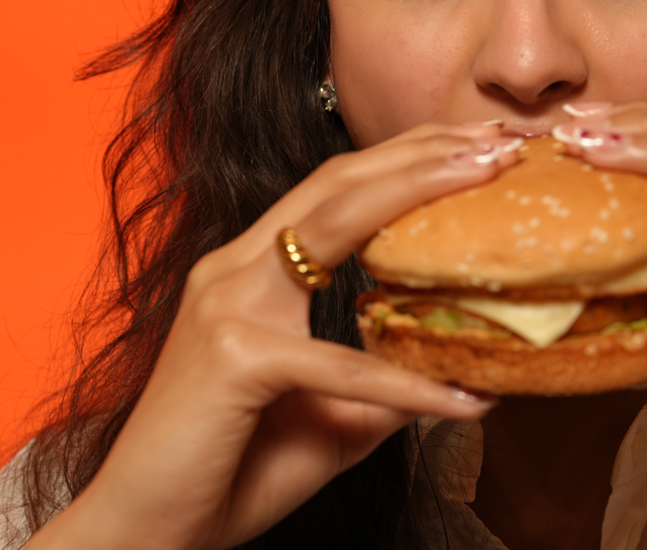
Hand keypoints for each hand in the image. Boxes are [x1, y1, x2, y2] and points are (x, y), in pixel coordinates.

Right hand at [27, 124, 515, 549]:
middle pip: (340, 180)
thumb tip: (461, 367)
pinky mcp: (234, 356)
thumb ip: (384, 375)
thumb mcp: (330, 410)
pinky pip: (344, 361)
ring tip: (492, 175)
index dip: (408, 158)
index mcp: (251, 270)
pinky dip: (410, 384)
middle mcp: (234, 269)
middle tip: (501, 137)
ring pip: (336, 222)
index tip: (476, 145)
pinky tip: (465, 400)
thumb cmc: (233, 469)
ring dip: (421, 189)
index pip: (337, 189)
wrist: (145, 534)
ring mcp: (228, 304)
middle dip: (425, 150)